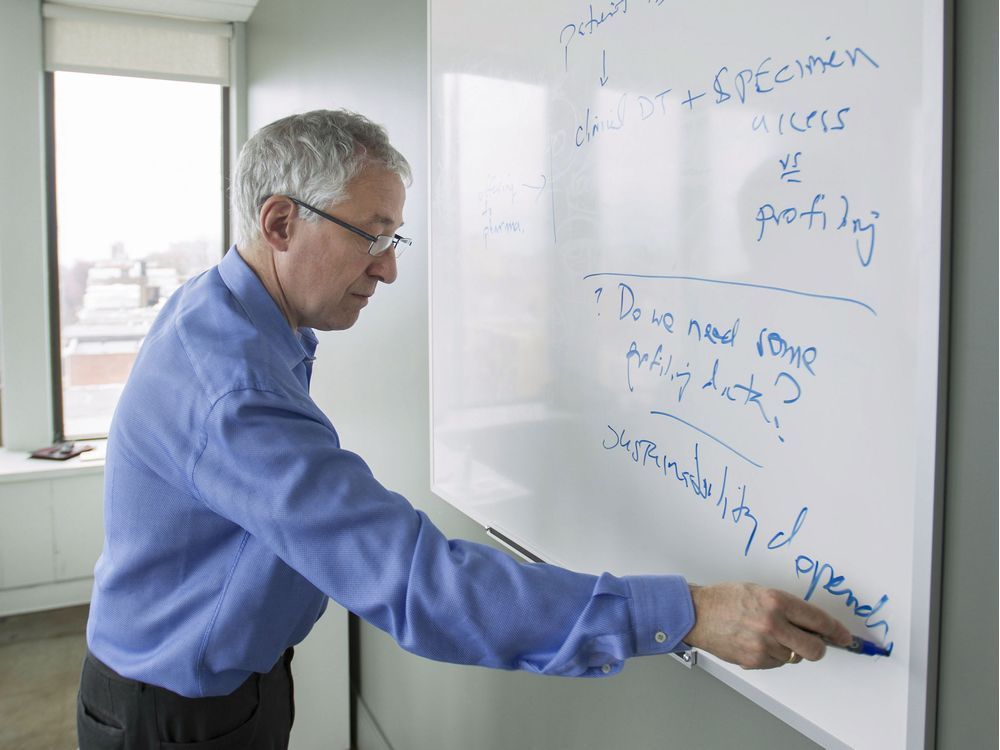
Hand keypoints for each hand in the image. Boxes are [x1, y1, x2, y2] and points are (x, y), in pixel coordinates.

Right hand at [682, 582, 851, 668]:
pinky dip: (772, 656)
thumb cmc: (725, 599)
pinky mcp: (754, 660)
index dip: (837, 630)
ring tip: (766, 635)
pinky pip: (776, 663)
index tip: (844, 636)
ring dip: (788, 649)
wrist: (696, 613)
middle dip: (818, 647)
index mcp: (777, 602)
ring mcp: (763, 645)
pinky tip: (756, 642)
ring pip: (794, 657)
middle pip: (815, 649)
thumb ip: (787, 608)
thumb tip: (813, 625)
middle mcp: (773, 624)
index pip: (819, 620)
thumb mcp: (760, 592)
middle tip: (813, 642)